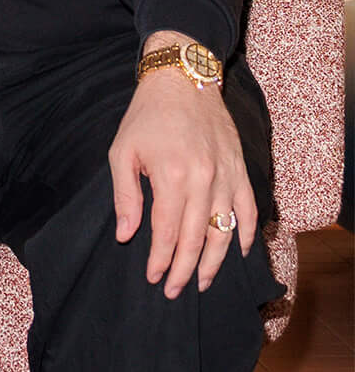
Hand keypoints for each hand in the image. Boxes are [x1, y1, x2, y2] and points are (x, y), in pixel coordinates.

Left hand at [109, 52, 256, 299]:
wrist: (183, 79)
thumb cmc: (146, 116)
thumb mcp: (122, 152)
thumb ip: (126, 196)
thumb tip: (126, 235)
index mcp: (172, 175)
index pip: (168, 231)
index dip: (161, 259)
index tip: (152, 278)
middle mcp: (203, 179)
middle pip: (197, 238)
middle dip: (185, 270)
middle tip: (173, 291)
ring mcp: (226, 175)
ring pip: (225, 229)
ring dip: (215, 261)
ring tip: (204, 283)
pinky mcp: (239, 169)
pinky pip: (249, 208)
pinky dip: (248, 233)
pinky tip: (238, 252)